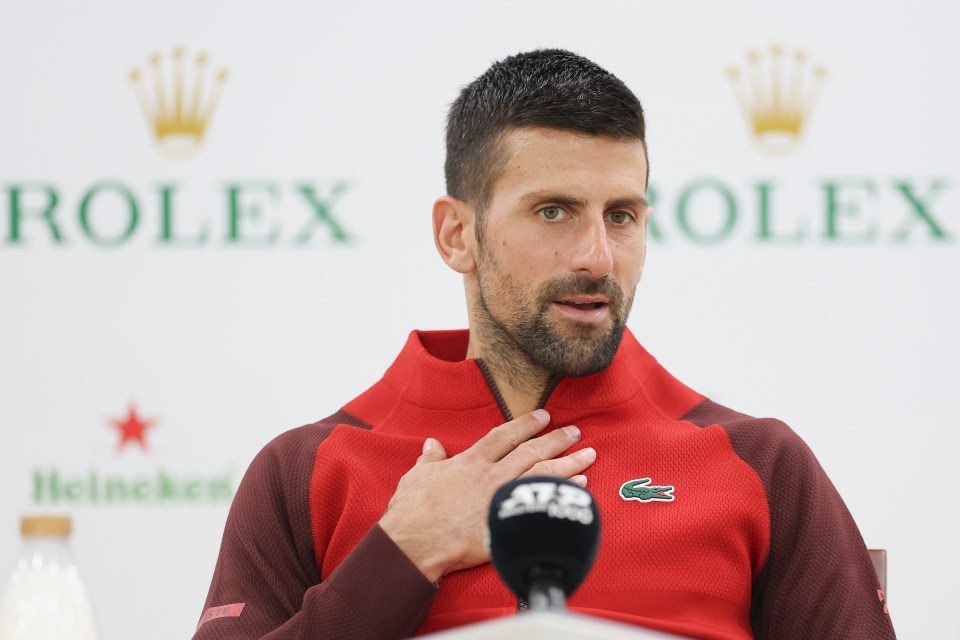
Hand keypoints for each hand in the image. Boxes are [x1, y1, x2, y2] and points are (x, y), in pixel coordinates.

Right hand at [378, 409, 595, 581]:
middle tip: (575, 432)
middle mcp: (491, 476)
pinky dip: (564, 492)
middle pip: (531, 452)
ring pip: (543, 474)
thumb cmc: (413, 511)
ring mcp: (502, 498)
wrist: (416, 542)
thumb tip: (432, 444)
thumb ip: (430, 459)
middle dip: (556, 440)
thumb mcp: (418, 476)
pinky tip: (581, 486)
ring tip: (588, 455)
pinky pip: (544, 503)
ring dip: (569, 463)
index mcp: (471, 462)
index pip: (504, 436)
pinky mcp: (508, 522)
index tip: (544, 416)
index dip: (526, 424)